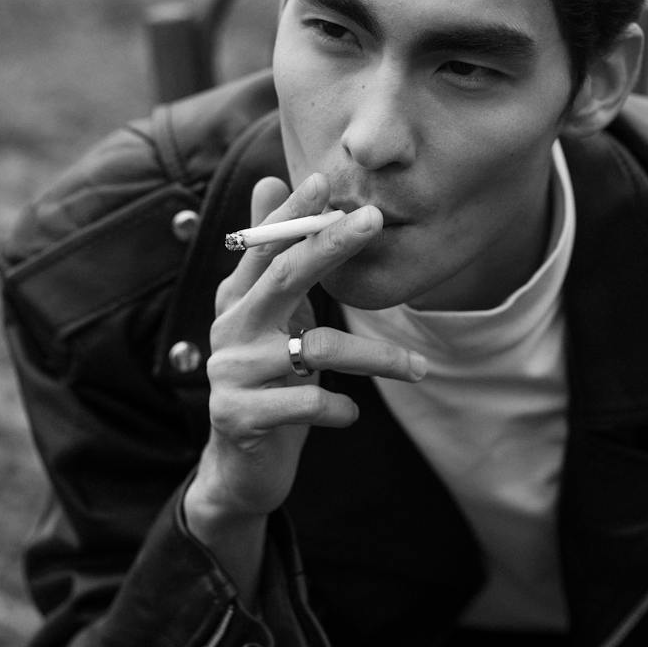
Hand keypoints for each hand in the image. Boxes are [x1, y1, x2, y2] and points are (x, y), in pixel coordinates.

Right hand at [183, 173, 425, 576]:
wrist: (240, 468)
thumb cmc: (270, 380)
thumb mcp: (274, 316)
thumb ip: (275, 256)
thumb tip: (268, 179)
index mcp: (238, 298)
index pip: (266, 245)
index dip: (292, 211)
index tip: (326, 178)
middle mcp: (229, 328)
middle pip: (283, 277)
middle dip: (330, 245)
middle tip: (375, 219)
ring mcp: (230, 373)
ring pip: (314, 350)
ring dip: (376, 356)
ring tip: (418, 369)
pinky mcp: (239, 416)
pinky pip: (305, 403)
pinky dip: (338, 408)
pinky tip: (352, 415)